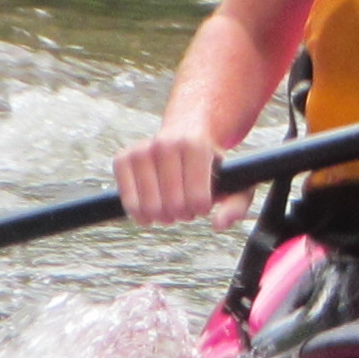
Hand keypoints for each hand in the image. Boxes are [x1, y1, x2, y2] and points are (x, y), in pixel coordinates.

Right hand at [114, 128, 247, 228]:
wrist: (186, 132)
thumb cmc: (211, 163)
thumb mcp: (235, 178)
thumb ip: (236, 205)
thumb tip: (218, 225)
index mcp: (195, 145)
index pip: (196, 199)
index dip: (200, 209)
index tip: (203, 203)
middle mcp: (165, 144)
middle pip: (173, 205)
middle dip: (182, 214)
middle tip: (186, 206)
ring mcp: (141, 150)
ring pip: (149, 207)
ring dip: (161, 216)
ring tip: (171, 206)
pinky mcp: (122, 159)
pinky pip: (127, 200)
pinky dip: (138, 213)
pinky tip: (148, 212)